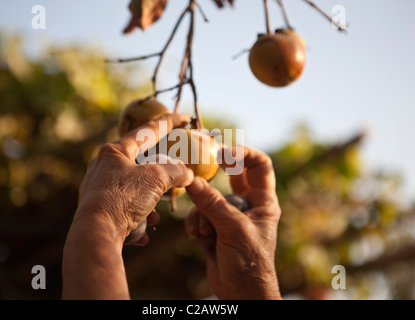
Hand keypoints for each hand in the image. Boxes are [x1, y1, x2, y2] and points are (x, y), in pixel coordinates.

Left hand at [62, 113, 193, 298]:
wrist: (96, 233)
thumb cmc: (123, 199)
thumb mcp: (156, 179)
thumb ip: (175, 171)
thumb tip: (186, 173)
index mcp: (115, 151)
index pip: (149, 130)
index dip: (170, 122)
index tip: (185, 118)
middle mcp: (104, 166)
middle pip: (141, 162)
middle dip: (159, 173)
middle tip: (172, 176)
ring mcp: (100, 187)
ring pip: (135, 189)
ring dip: (149, 201)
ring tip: (154, 214)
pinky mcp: (100, 208)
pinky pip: (126, 208)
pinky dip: (138, 217)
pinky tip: (142, 230)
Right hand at [185, 146, 281, 299]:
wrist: (240, 294)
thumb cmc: (250, 263)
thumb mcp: (233, 229)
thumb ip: (211, 203)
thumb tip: (191, 181)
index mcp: (263, 202)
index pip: (259, 166)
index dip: (243, 154)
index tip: (222, 152)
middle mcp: (247, 206)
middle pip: (231, 178)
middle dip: (214, 174)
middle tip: (198, 163)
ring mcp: (229, 218)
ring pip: (209, 200)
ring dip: (201, 214)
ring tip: (204, 231)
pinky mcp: (214, 230)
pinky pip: (199, 217)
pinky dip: (196, 226)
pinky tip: (199, 238)